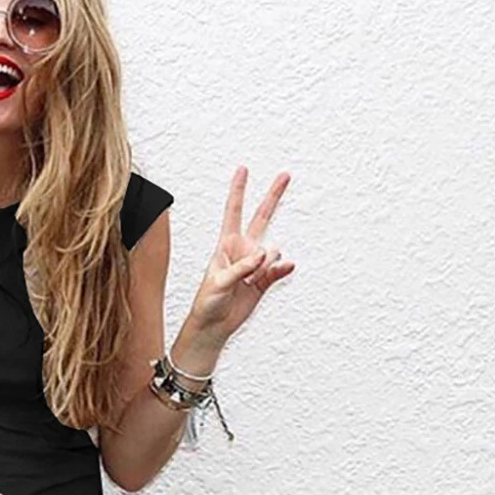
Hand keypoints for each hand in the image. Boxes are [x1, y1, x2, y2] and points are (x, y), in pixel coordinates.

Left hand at [189, 166, 294, 343]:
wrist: (214, 324)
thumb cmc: (207, 301)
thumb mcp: (218, 282)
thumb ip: (241, 266)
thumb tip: (264, 253)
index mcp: (226, 245)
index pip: (233, 212)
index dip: (238, 191)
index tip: (243, 170)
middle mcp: (243, 250)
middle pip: (261, 218)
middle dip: (272, 196)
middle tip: (285, 176)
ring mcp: (256, 264)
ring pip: (273, 252)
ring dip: (266, 264)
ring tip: (250, 280)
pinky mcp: (265, 280)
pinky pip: (279, 269)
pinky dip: (282, 268)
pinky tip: (286, 268)